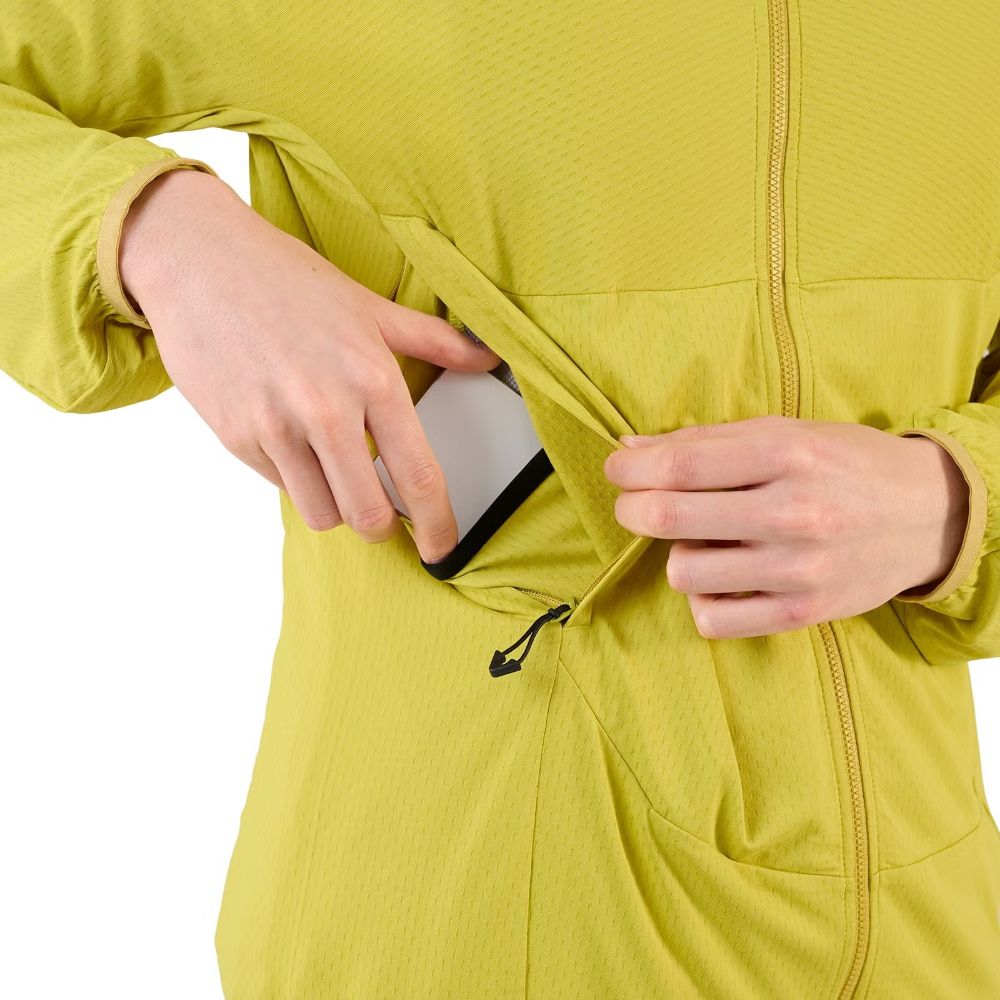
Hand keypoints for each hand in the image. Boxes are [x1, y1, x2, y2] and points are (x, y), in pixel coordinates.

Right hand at [118, 167, 501, 563]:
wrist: (199, 261)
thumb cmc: (289, 282)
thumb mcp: (371, 307)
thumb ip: (436, 341)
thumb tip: (489, 357)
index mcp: (371, 378)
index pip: (418, 476)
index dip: (438, 524)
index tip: (442, 546)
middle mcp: (326, 409)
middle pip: (367, 515)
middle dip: (382, 527)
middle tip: (384, 514)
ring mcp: (276, 426)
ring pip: (321, 514)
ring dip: (336, 506)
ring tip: (335, 471)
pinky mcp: (236, 437)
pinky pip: (279, 487)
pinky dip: (294, 478)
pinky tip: (292, 440)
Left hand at [602, 415, 969, 638]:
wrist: (928, 514)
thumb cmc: (845, 464)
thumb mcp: (784, 431)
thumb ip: (705, 440)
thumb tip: (630, 449)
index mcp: (786, 454)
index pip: (680, 464)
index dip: (629, 469)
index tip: (617, 469)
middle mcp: (793, 512)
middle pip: (670, 517)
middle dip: (632, 508)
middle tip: (637, 503)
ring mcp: (798, 569)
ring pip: (683, 572)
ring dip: (678, 554)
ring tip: (705, 541)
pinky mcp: (803, 613)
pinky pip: (713, 619)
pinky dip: (703, 598)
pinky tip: (722, 578)